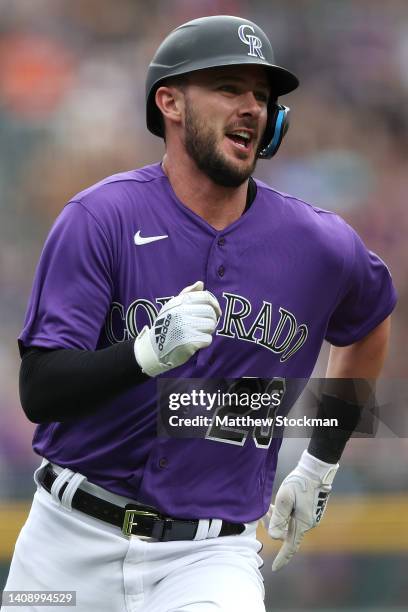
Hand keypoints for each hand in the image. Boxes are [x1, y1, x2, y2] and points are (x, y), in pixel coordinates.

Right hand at [134, 281, 220, 376]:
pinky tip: (195, 342)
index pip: (205, 297)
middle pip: (210, 312)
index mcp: (179, 302)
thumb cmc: (168, 325)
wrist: (155, 348)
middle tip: (204, 325)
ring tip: (198, 332)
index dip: (215, 303)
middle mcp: (181, 313)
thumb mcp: (173, 306)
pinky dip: (204, 342)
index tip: (217, 311)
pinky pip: (208, 339)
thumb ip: (187, 294)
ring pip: (211, 325)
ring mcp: (185, 328)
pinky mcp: (189, 342)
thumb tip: (200, 284)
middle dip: (211, 319)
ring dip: (207, 331)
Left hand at [266, 450, 338, 571]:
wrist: (316, 470)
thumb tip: (274, 537)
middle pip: (286, 532)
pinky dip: (285, 513)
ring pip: (289, 523)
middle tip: (265, 511)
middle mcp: (308, 523)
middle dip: (274, 525)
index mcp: (303, 524)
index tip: (274, 568)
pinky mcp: (310, 510)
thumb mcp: (285, 499)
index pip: (291, 547)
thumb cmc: (300, 482)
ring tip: (272, 504)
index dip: (282, 558)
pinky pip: (294, 517)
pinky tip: (281, 502)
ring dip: (279, 517)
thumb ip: (279, 519)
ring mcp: (310, 517)